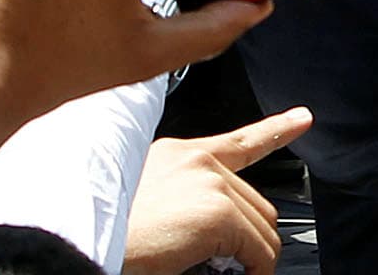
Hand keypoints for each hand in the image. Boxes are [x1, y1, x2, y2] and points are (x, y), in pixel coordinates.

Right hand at [123, 108, 308, 274]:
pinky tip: (229, 274)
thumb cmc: (107, 232)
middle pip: (256, 201)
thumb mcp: (150, 201)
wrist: (76, 243)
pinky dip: (254, 271)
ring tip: (215, 270)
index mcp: (176, 153)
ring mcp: (209, 181)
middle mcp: (195, 159)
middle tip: (221, 262)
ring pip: (262, 228)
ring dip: (248, 256)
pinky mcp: (217, 211)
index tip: (302, 118)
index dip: (276, 129)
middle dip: (247, 236)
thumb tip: (224, 227)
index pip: (238, 141)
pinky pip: (259, 251)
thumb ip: (190, 198)